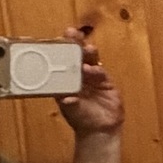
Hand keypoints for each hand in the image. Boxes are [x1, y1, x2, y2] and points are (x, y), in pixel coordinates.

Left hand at [55, 22, 123, 138]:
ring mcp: (92, 77)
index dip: (61, 47)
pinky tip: (91, 70)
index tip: (57, 38)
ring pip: (90, 60)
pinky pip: (101, 72)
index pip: (62, 59)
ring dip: (88, 52)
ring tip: (86, 48)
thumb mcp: (71, 111)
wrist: (100, 130)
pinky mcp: (105, 82)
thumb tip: (66, 98)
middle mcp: (78, 74)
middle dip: (75, 43)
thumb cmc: (80, 119)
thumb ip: (69, 103)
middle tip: (72, 32)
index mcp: (65, 78)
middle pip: (76, 54)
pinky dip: (96, 70)